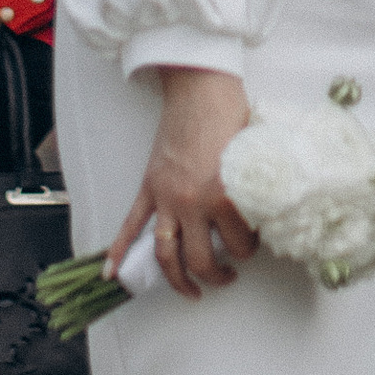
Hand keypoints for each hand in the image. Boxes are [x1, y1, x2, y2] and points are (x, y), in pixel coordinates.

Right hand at [111, 65, 254, 299]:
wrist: (201, 85)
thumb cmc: (231, 113)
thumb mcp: (252, 157)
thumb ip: (252, 190)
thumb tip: (263, 214)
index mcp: (223, 194)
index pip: (240, 242)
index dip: (250, 249)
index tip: (253, 245)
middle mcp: (192, 201)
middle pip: (200, 259)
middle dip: (216, 275)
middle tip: (227, 276)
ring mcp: (166, 196)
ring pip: (165, 252)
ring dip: (176, 278)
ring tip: (191, 290)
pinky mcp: (149, 186)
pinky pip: (131, 224)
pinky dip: (118, 249)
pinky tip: (112, 272)